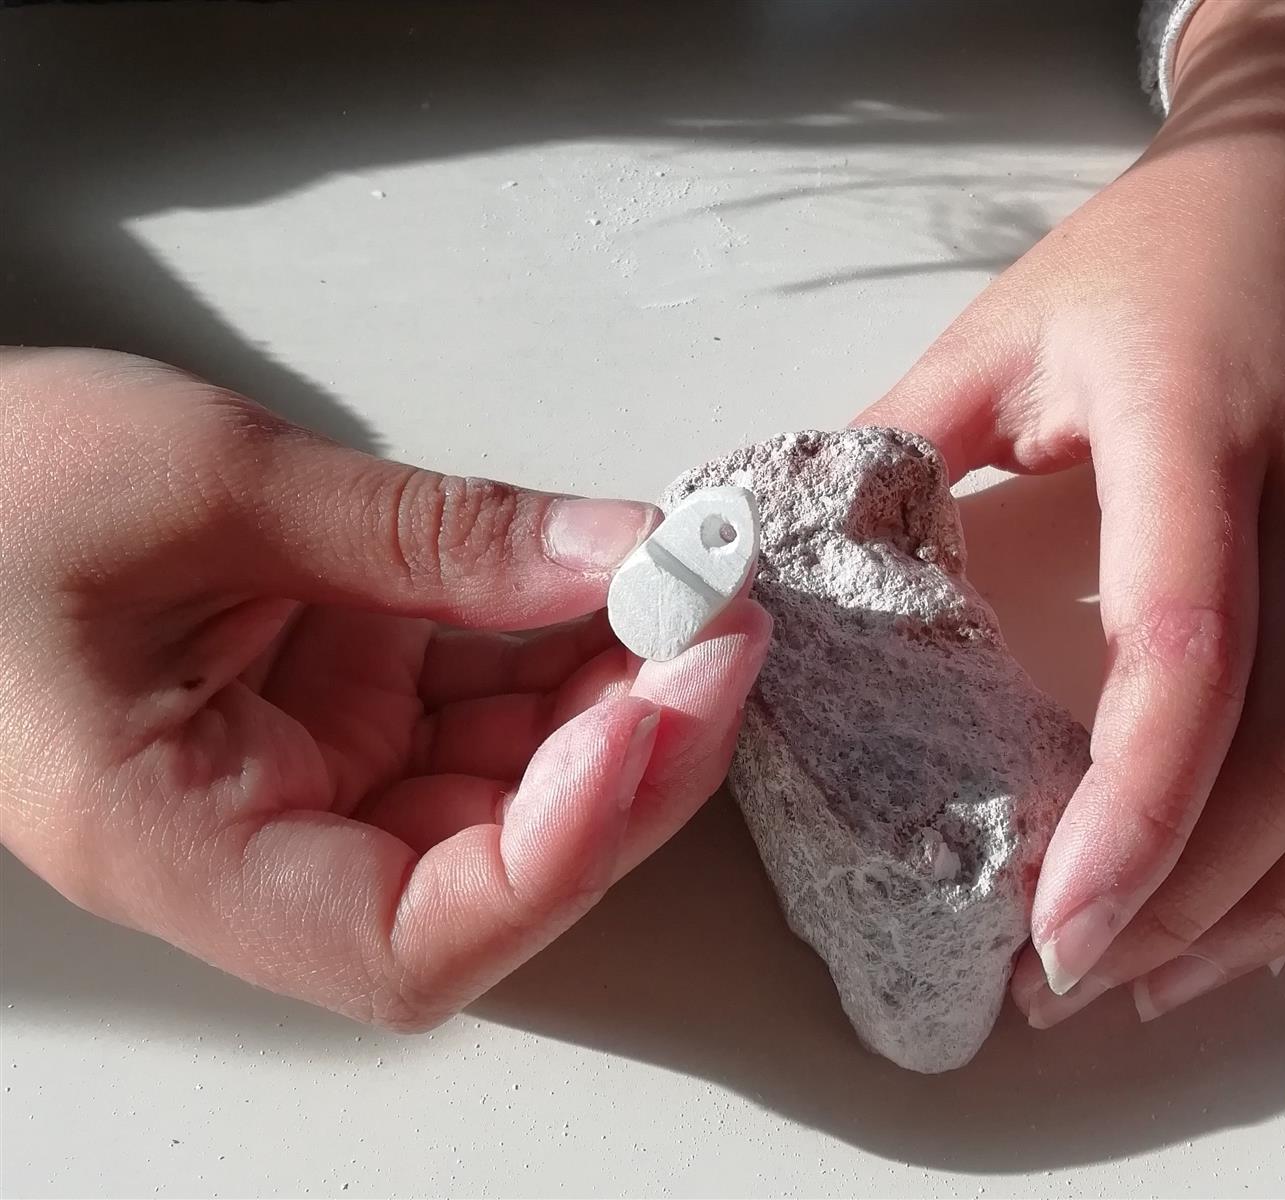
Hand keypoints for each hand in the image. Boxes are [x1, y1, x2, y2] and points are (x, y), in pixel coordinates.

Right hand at [0, 347, 769, 1028]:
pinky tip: (618, 581)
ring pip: (509, 782)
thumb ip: (427, 533)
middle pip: (494, 867)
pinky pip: (481, 702)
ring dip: (615, 695)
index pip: (408, 941)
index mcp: (176, 846)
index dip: (556, 854)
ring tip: (684, 590)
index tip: (647, 720)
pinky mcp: (342, 705)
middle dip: (631, 760)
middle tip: (715, 633)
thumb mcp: (211, 485)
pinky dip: (560, 647)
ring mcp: (313, 772)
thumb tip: (618, 555)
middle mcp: (261, 839)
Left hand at [860, 0, 1284, 1024]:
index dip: (1134, 805)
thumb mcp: (998, 334)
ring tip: (1152, 978)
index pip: (1192, 647)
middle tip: (1068, 982)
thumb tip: (777, 561)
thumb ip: (894, 446)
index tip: (1057, 921)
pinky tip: (1246, 910)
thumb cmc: (1147, 254)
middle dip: (1185, 896)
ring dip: (1269, 900)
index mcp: (1197, 430)